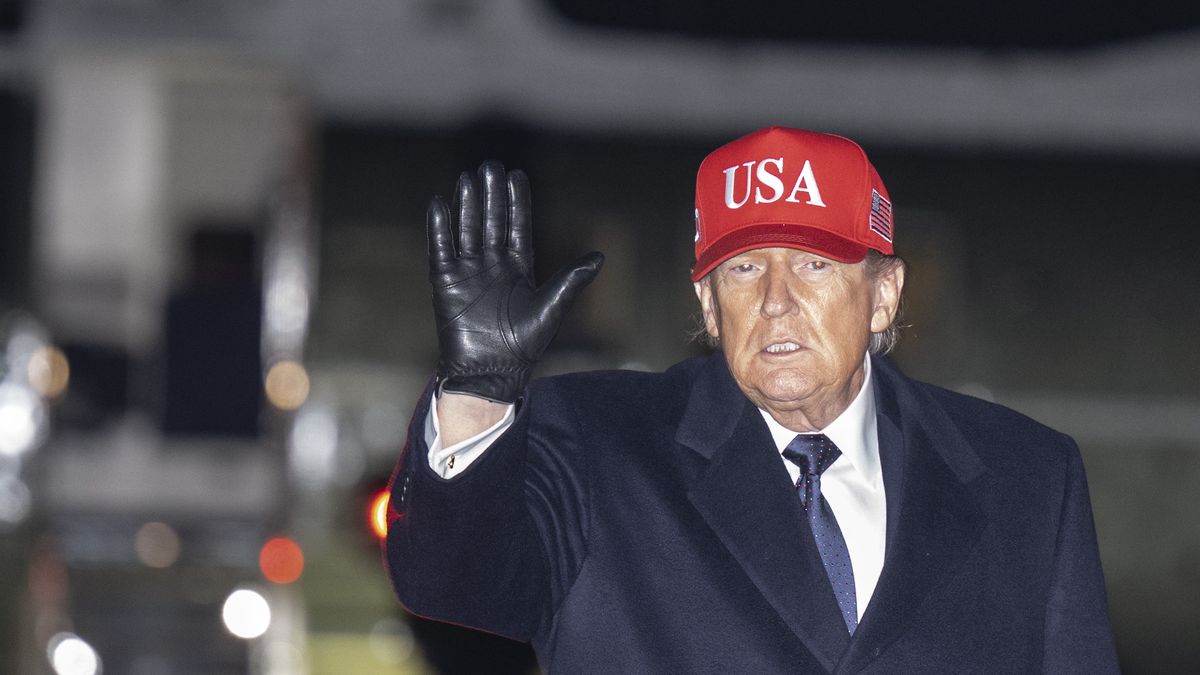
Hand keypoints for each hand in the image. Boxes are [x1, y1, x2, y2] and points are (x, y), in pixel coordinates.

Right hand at [428, 161, 603, 402]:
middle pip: (490, 221)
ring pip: (466, 230)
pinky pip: (441, 250)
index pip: (517, 226)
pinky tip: (438, 204)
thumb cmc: (523, 345)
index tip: (517, 175)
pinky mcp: (445, 283)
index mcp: (518, 268)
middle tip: (490, 165)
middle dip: (490, 195)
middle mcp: (492, 265)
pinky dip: (439, 228)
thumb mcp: (551, 308)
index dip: (516, 202)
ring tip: (468, 177)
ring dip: (466, 204)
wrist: (490, 372)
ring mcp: (468, 272)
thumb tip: (600, 256)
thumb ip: (570, 280)